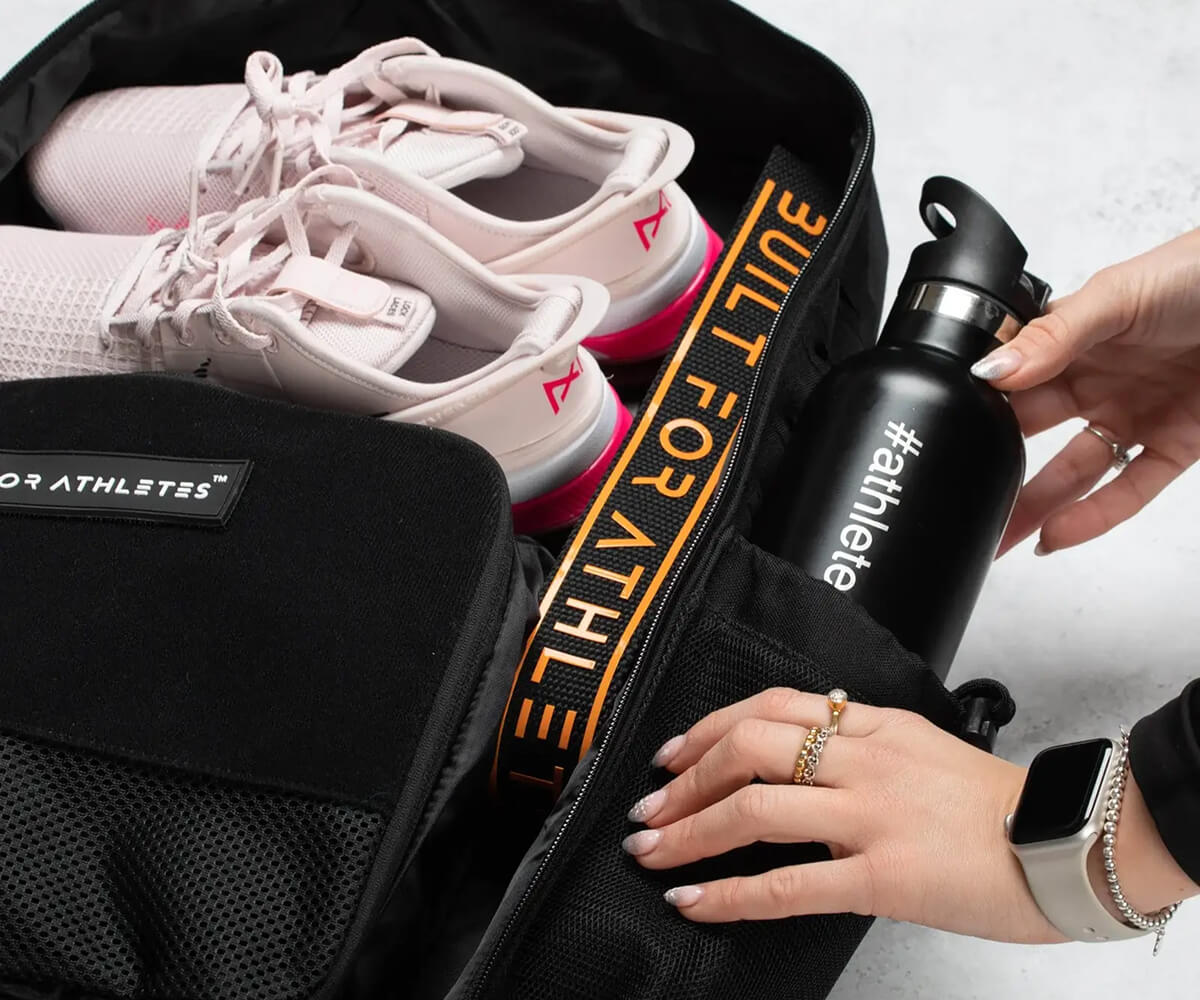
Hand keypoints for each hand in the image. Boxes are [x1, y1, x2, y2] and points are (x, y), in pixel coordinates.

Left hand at [619, 688, 1061, 940]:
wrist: (1061, 843)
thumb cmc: (989, 802)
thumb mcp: (919, 742)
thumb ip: (857, 733)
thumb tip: (801, 729)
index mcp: (870, 725)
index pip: (767, 706)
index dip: (705, 728)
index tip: (670, 754)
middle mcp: (862, 761)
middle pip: (746, 747)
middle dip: (683, 779)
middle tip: (647, 808)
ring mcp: (870, 817)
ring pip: (754, 809)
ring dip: (689, 831)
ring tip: (650, 852)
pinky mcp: (882, 877)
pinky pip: (787, 885)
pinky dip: (728, 894)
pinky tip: (693, 901)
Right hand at [970, 228, 1199, 555]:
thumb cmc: (1197, 275)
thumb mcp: (1114, 296)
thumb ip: (1052, 337)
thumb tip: (992, 370)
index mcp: (1069, 340)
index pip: (1011, 383)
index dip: (978, 410)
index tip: (949, 435)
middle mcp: (1096, 381)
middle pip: (1030, 435)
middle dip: (993, 466)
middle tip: (960, 496)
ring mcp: (1133, 415)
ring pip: (1073, 473)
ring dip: (1036, 506)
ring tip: (998, 536)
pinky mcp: (1176, 445)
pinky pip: (1129, 491)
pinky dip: (1093, 517)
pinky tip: (1057, 534)